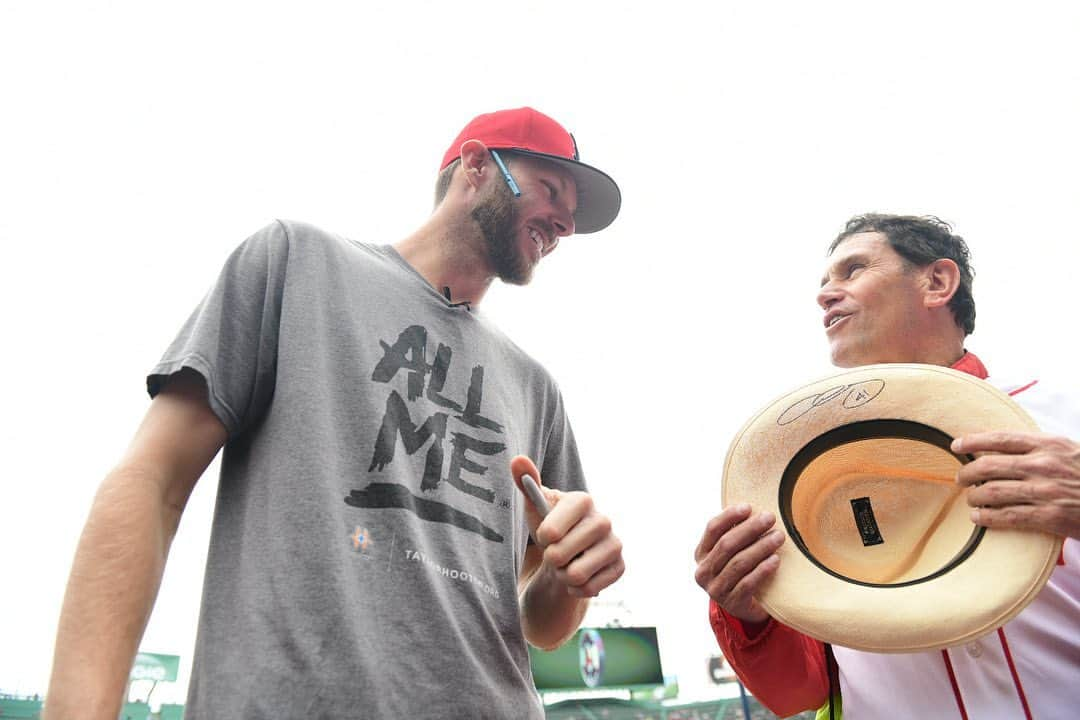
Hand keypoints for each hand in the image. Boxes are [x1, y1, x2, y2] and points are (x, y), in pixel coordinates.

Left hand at [511, 456, 623, 596]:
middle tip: (553, 553)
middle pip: (561, 554)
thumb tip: (517, 460)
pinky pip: (590, 588)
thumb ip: (526, 482)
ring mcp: (614, 543)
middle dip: (550, 559)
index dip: (544, 536)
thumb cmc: (550, 524)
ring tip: (565, 565)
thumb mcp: (535, 505)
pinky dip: (576, 588)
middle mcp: (603, 520)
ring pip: (576, 574)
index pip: (552, 528)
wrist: (568, 551)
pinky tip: (577, 577)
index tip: (544, 535)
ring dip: (562, 576)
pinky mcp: (620, 566)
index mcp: (582, 500)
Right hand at [694, 504, 785, 624]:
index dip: (729, 516)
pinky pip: (748, 583)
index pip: (712, 529)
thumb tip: (753, 509)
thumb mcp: (732, 552)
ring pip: (739, 563)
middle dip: (750, 529)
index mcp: (701, 553)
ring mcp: (716, 589)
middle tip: (770, 518)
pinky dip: (762, 570)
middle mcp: (704, 571)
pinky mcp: (732, 602)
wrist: (743, 607)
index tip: (748, 507)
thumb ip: (736, 533)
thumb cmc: (740, 570)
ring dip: (760, 547)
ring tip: (779, 537)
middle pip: (727, 544)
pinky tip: (775, 560)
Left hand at [953, 431, 1079, 539]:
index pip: (1000, 438)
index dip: (973, 440)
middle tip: (960, 479)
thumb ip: (1039, 448)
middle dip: (967, 473)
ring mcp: (1046, 491)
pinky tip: (978, 518)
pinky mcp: (1049, 516)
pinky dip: (987, 517)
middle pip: (989, 465)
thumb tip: (1001, 448)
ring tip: (970, 500)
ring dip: (974, 497)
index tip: (956, 445)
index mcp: (1049, 444)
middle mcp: (1044, 464)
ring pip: (993, 492)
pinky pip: (1007, 516)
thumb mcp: (1069, 451)